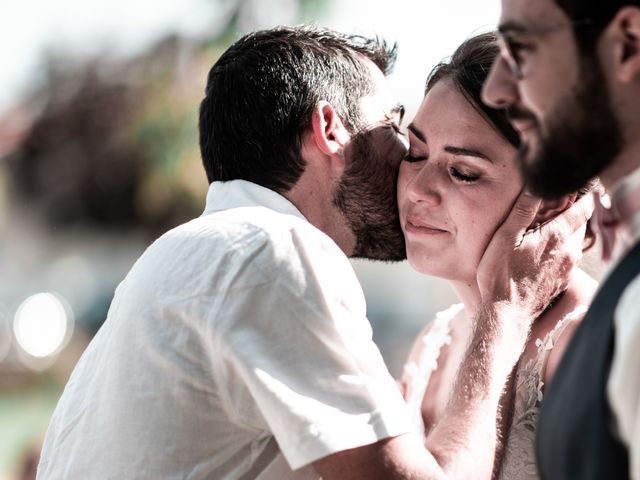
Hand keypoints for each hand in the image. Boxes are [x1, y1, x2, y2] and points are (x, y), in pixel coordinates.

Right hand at [477, 189, 592, 325]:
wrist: (506, 314)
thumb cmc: (501, 274)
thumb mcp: (506, 236)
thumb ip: (523, 209)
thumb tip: (535, 185)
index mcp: (557, 236)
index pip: (582, 207)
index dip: (579, 195)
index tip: (567, 189)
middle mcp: (569, 252)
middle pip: (580, 224)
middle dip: (570, 213)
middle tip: (550, 206)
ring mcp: (567, 269)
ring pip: (573, 242)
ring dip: (563, 233)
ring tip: (541, 230)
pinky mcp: (561, 282)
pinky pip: (566, 259)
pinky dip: (558, 251)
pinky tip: (538, 254)